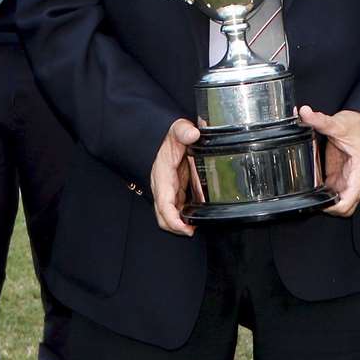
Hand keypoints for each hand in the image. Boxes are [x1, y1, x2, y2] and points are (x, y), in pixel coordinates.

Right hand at [149, 118, 200, 236]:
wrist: (162, 135)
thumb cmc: (168, 135)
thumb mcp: (176, 129)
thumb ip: (184, 131)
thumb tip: (193, 133)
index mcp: (162, 175)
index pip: (164, 204)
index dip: (173, 220)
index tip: (185, 228)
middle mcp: (162, 186)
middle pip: (164, 216)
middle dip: (177, 228)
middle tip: (193, 231)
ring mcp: (168, 189)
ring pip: (170, 214)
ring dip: (181, 224)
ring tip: (196, 226)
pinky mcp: (174, 189)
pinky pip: (176, 207)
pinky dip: (184, 215)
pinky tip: (197, 216)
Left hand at [299, 106, 359, 216]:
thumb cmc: (357, 126)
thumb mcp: (338, 123)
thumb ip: (320, 120)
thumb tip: (304, 113)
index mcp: (359, 167)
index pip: (354, 195)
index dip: (340, 205)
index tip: (326, 206)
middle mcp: (356, 176)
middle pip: (348, 204)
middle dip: (333, 208)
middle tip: (315, 204)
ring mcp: (348, 177)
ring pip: (342, 201)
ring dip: (329, 203)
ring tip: (312, 199)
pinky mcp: (341, 175)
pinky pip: (334, 191)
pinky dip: (325, 194)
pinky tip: (313, 189)